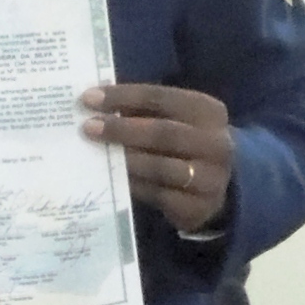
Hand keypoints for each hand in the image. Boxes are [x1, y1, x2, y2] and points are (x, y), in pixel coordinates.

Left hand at [80, 82, 233, 232]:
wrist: (215, 189)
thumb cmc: (184, 145)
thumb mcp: (174, 121)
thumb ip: (143, 111)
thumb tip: (96, 103)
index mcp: (208, 111)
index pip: (161, 97)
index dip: (124, 96)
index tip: (89, 98)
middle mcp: (216, 142)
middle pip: (163, 132)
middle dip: (122, 129)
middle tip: (88, 127)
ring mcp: (210, 178)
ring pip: (161, 167)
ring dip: (125, 160)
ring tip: (96, 153)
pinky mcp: (199, 207)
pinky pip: (158, 195)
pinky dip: (132, 185)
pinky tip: (111, 179)